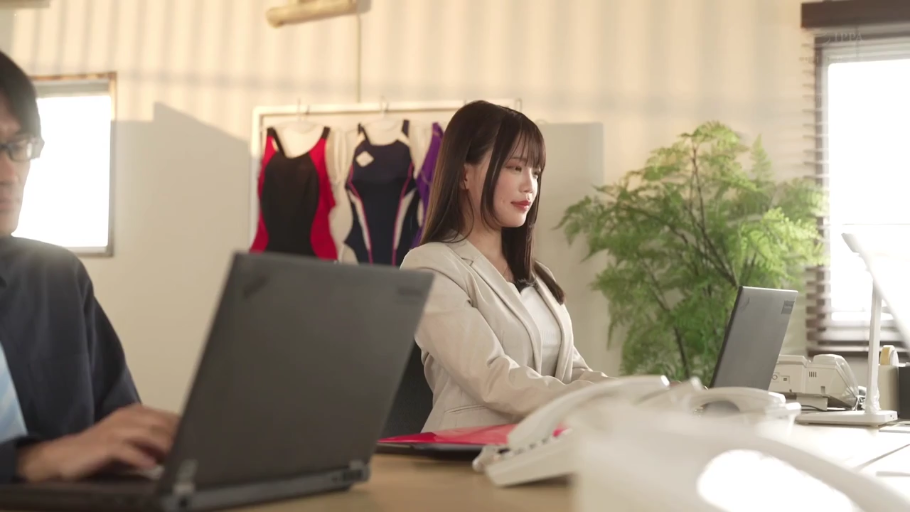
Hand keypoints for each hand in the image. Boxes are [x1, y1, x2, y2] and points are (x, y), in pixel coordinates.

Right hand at [16, 404, 179, 482]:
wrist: (62, 457)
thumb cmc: (101, 452)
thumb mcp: (132, 445)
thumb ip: (154, 444)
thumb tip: (180, 450)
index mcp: (136, 413)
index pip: (168, 417)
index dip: (184, 429)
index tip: (198, 441)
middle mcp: (126, 417)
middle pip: (161, 423)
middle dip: (178, 437)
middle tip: (191, 450)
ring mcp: (114, 429)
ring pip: (147, 433)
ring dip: (164, 446)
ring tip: (176, 457)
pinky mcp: (102, 444)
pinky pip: (125, 449)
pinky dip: (140, 457)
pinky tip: (150, 465)